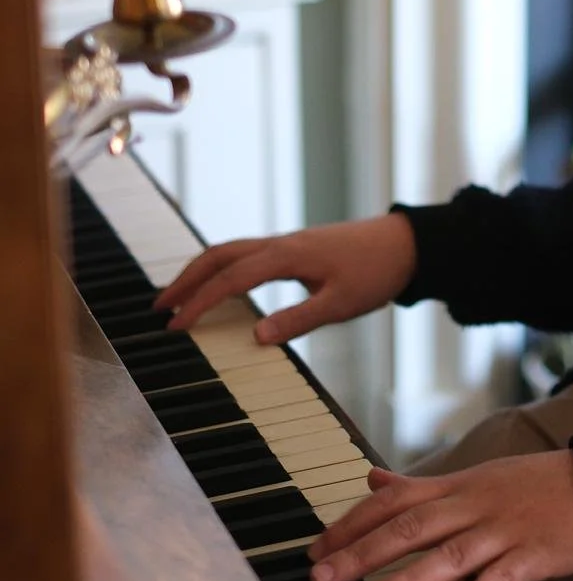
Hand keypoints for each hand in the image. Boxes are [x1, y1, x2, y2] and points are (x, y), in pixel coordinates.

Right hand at [154, 213, 416, 342]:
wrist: (404, 243)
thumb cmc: (376, 271)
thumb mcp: (340, 303)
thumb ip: (298, 320)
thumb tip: (255, 337)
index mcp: (287, 256)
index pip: (231, 279)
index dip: (200, 302)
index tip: (175, 325)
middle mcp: (280, 244)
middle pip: (219, 255)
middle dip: (186, 279)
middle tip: (159, 307)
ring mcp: (287, 243)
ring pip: (231, 251)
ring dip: (201, 271)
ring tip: (179, 296)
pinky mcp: (295, 248)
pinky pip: (247, 253)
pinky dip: (223, 267)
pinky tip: (220, 285)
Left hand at [307, 451, 572, 580]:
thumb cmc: (529, 485)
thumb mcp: (472, 476)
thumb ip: (420, 484)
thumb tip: (372, 478)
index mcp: (456, 486)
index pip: (394, 502)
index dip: (352, 523)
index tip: (318, 548)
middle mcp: (472, 504)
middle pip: (410, 528)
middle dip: (362, 553)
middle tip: (322, 578)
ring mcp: (502, 529)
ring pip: (448, 554)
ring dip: (405, 579)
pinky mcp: (533, 554)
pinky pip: (500, 578)